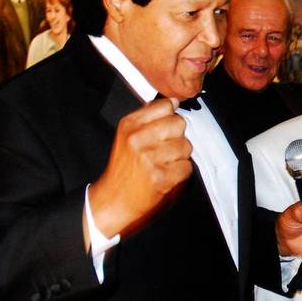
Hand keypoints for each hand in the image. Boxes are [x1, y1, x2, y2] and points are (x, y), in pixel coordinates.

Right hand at [89, 97, 191, 237]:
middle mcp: (138, 138)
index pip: (166, 106)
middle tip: (163, 150)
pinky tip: (166, 175)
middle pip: (179, 123)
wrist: (114, 199)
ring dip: (179, 157)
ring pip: (186, 146)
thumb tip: (173, 101)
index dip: (169, 118)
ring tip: (163, 164)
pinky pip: (187, 166)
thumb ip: (149, 116)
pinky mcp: (161, 176)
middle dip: (176, 137)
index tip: (163, 130)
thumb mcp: (127, 135)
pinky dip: (180, 173)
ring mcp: (150, 158)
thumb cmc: (124, 167)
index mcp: (130, 124)